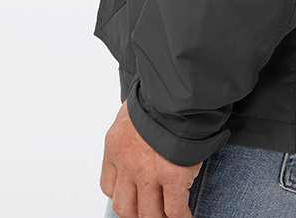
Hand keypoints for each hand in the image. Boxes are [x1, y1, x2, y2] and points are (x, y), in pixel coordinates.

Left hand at [100, 100, 202, 217]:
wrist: (176, 91)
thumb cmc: (158, 95)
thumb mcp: (133, 111)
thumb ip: (133, 131)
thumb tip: (142, 138)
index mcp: (116, 147)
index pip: (109, 186)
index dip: (123, 195)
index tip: (133, 196)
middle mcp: (128, 165)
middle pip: (125, 208)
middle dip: (137, 214)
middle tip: (150, 211)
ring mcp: (149, 174)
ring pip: (149, 214)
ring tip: (168, 215)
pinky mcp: (173, 176)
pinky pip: (174, 210)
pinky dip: (181, 217)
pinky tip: (186, 216)